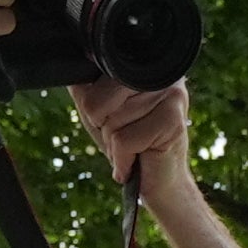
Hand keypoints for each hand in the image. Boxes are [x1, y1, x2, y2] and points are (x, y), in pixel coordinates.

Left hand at [70, 79, 193, 192]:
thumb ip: (86, 88)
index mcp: (141, 66)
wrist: (158, 180)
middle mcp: (160, 75)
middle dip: (105, 128)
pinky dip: (124, 160)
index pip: (94, 78)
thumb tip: (73, 69)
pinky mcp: (174, 121)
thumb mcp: (99, 111)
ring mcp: (171, 94)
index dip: (95, 108)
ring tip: (135, 148)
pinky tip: (138, 161)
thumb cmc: (129, 144)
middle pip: (99, 101)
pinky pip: (124, 141)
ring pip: (113, 121)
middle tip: (126, 137)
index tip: (114, 121)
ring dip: (116, 146)